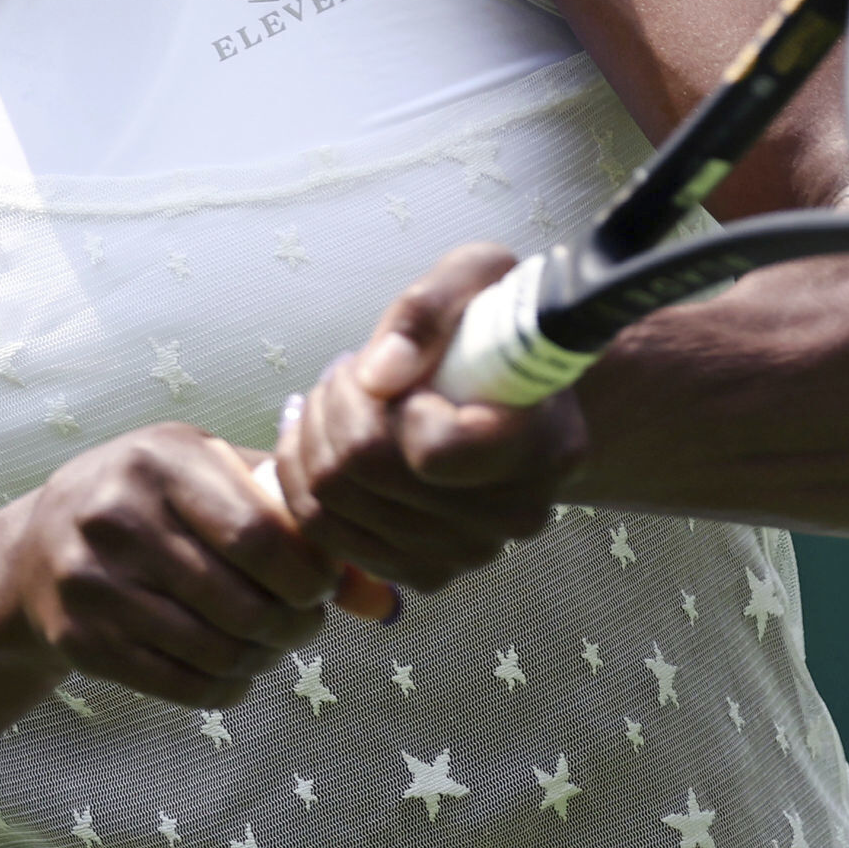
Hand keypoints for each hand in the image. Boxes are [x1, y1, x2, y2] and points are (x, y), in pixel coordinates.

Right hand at [1, 423, 338, 706]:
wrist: (37, 547)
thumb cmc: (153, 500)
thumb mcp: (211, 476)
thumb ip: (293, 517)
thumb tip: (380, 596)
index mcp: (161, 460)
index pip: (260, 534)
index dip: (310, 574)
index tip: (324, 584)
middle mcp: (118, 516)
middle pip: (242, 601)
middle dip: (295, 624)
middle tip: (306, 622)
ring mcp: (92, 582)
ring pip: (215, 649)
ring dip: (264, 658)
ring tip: (274, 643)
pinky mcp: (80, 640)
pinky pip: (179, 684)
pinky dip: (226, 686)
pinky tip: (237, 670)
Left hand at [274, 244, 586, 592]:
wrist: (519, 388)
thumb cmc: (499, 324)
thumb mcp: (480, 276)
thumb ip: (430, 311)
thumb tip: (380, 373)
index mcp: (543, 447)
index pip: (432, 452)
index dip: (390, 404)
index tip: (404, 371)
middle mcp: (513, 516)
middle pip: (366, 475)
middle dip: (334, 407)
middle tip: (350, 371)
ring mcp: (469, 553)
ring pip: (333, 508)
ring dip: (312, 440)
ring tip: (338, 399)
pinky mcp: (425, 571)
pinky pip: (325, 536)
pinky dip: (305, 481)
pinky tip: (326, 439)